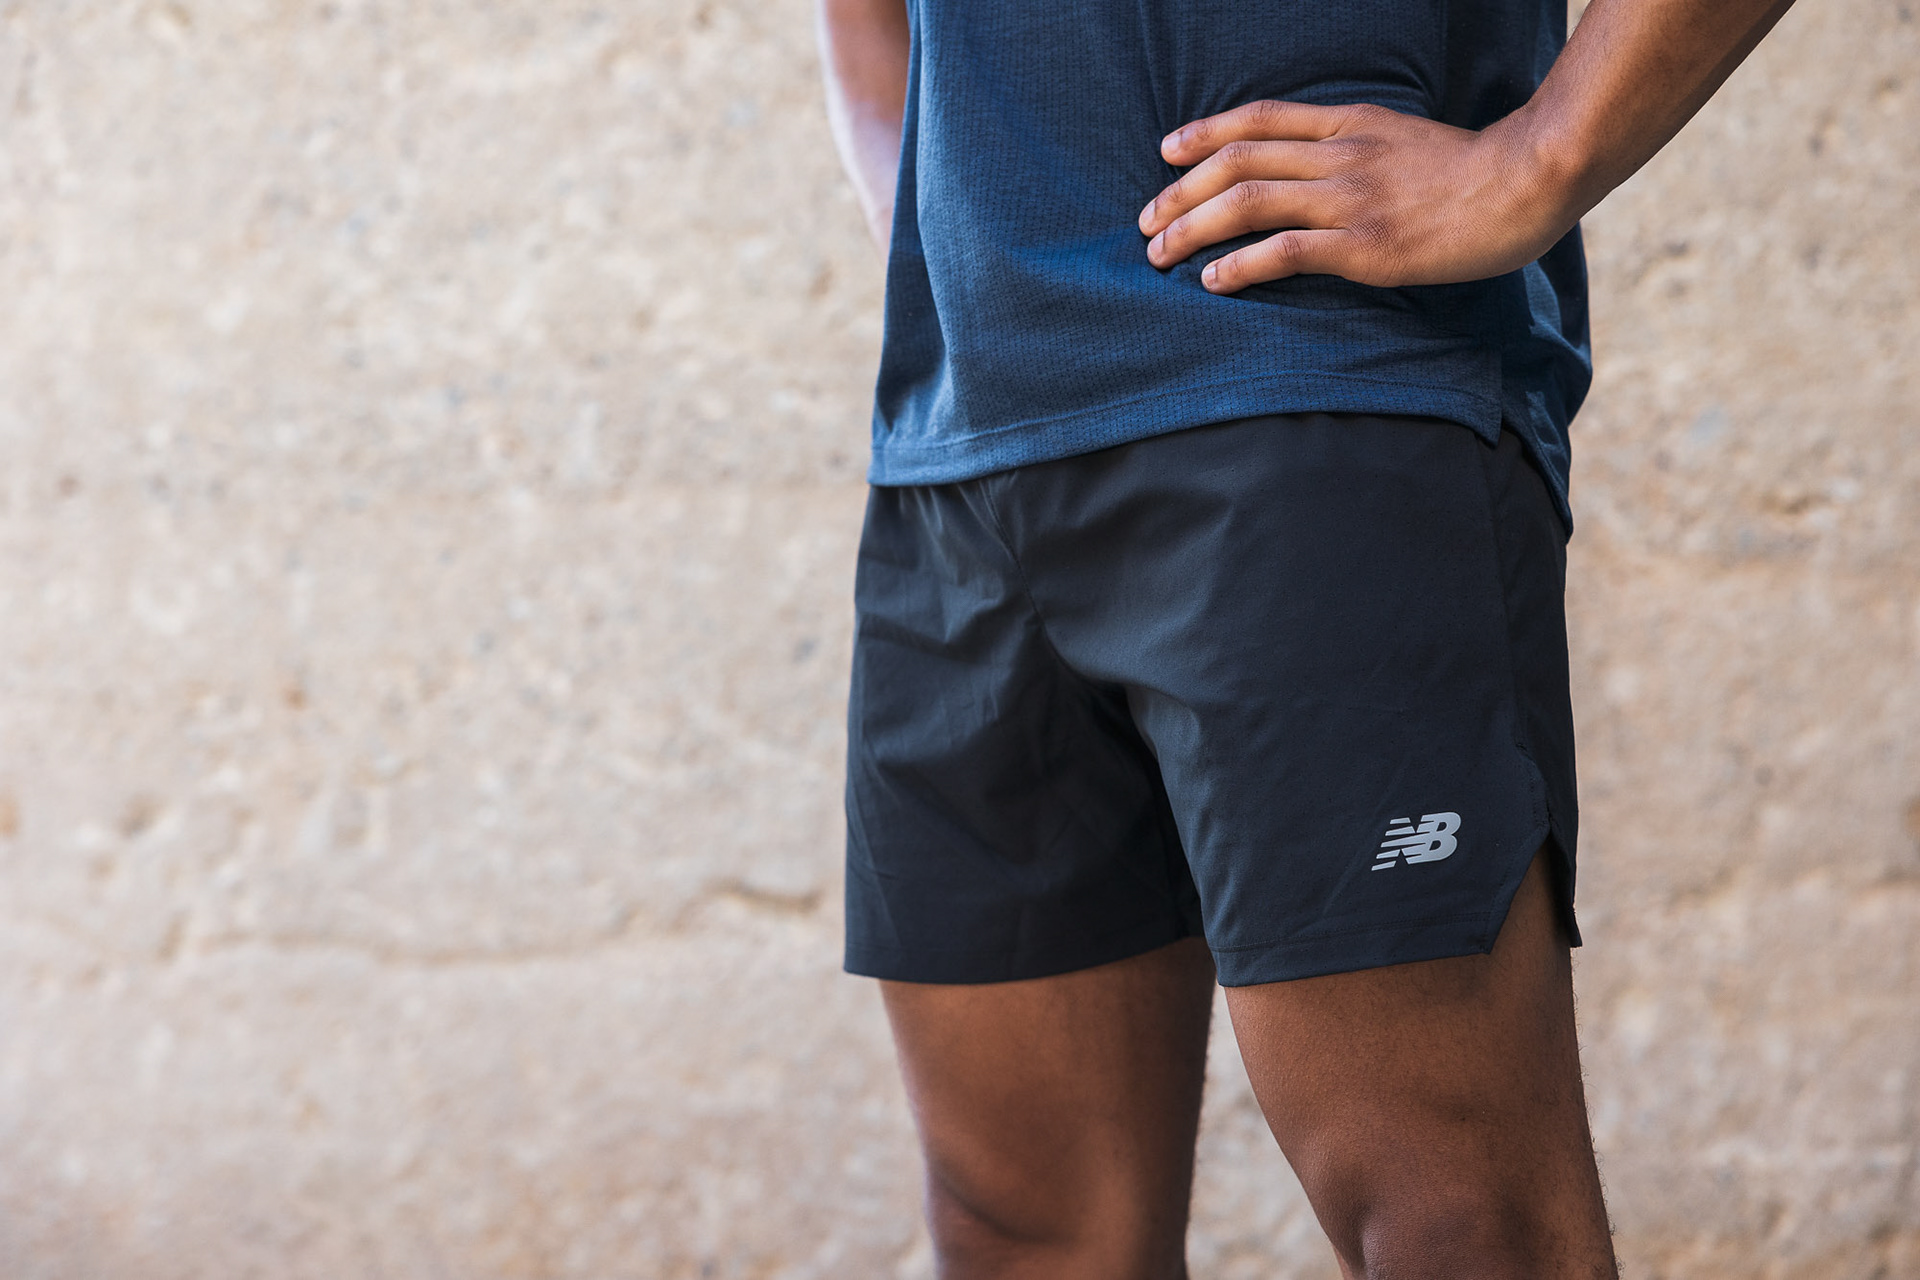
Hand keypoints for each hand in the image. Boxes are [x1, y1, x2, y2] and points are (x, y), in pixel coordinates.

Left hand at [1137, 101, 1580, 292]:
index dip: (1205, 134)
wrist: (1527, 182)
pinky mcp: (1364, 245)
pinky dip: (1239, 265)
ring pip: (1248, 202)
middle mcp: (1340, 156)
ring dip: (1192, 228)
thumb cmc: (1475, 172)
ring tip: (1160, 254)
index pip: (1259, 119)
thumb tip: (1321, 170)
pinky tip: (1212, 280)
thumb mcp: (1406, 140)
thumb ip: (1360, 149)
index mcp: (1350, 125)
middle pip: (1237, 162)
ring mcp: (1349, 199)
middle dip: (1180, 192)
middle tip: (1147, 222)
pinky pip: (1284, 251)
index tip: (1167, 151)